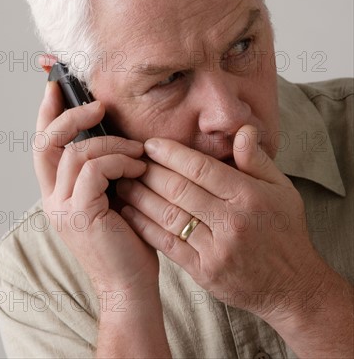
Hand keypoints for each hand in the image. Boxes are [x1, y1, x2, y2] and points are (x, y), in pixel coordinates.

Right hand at [33, 78, 158, 296]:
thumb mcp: (112, 197)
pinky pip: (95, 169)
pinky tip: (139, 170)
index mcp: (58, 192)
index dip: (48, 112)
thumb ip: (105, 169)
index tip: (57, 86)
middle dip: (70, 115)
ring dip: (112, 144)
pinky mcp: (80, 213)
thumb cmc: (127, 240)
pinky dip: (120, 161)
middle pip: (46, 141)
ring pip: (76, 152)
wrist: (130, 285)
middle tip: (98, 106)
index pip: (43, 144)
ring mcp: (63, 207)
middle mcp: (53, 198)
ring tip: (137, 152)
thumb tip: (118, 134)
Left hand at [116, 125, 320, 318]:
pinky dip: (145, 226)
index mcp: (249, 196)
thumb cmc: (286, 230)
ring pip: (169, 215)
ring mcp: (217, 249)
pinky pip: (168, 244)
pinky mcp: (204, 272)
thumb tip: (241, 130)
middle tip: (129, 159)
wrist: (293, 286)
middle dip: (149, 171)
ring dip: (140, 196)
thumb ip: (257, 159)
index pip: (201, 168)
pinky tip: (130, 212)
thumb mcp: (282, 189)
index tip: (150, 144)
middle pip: (179, 189)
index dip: (171, 153)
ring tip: (122, 182)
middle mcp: (232, 221)